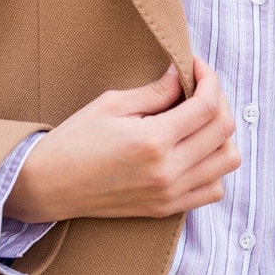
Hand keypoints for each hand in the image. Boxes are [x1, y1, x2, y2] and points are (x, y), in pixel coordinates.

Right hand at [4, 56, 240, 222]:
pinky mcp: (166, 208)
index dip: (209, 79)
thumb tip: (183, 74)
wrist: (47, 186)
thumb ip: (155, 91)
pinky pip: (213, 190)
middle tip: (198, 87)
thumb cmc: (73, 141)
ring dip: (221, 134)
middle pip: (224, 131)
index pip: (207, 106)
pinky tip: (194, 151)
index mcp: (153, 141)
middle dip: (218, 99)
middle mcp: (168, 171)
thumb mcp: (111, 105)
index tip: (196, 66)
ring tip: (198, 120)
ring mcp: (170, 194)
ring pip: (227, 161)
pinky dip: (214, 167)